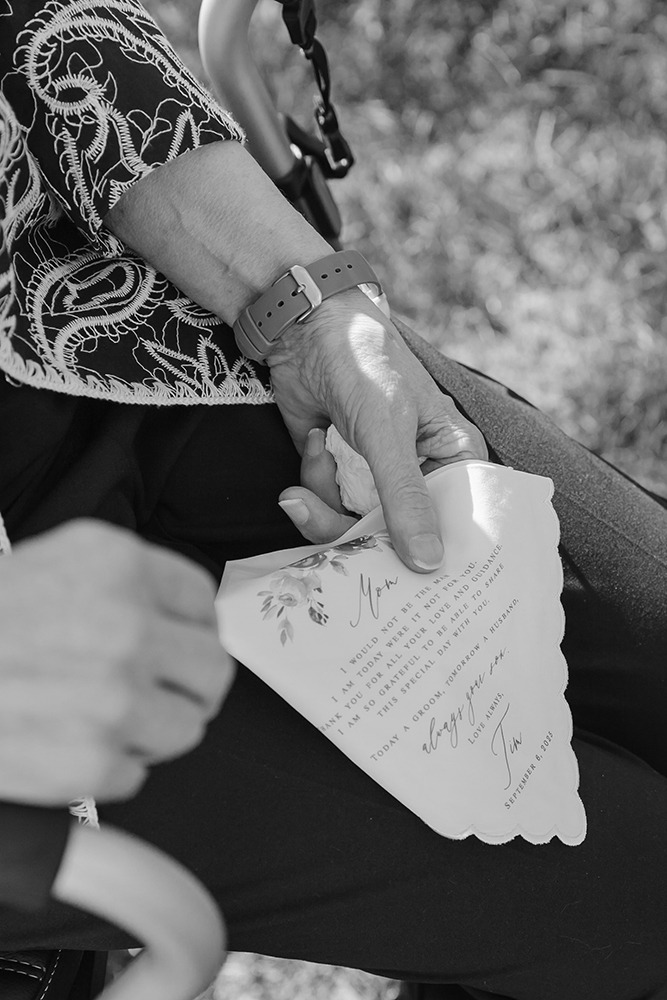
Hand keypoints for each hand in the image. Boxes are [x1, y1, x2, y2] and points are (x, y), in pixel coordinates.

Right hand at [0, 520, 234, 805]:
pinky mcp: (94, 762)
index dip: (192, 631)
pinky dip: (108, 766)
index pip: (203, 604)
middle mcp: (127, 625)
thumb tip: (186, 621)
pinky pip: (138, 772)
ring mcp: (115, 697)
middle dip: (187, 685)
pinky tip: (66, 741)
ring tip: (98, 716)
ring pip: (186, 727)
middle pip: (212, 669)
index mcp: (118, 564)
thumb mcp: (54, 566)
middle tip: (158, 691)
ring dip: (151, 729)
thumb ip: (126, 584)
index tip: (180, 644)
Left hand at [269, 289, 487, 568]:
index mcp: (453, 460)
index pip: (457, 527)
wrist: (302, 328)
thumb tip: (428, 564)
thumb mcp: (387, 431)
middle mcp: (419, 476)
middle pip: (397, 538)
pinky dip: (312, 479)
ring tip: (317, 451)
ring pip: (355, 529)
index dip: (434, 555)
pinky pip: (326, 509)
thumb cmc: (364, 362)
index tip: (406, 581)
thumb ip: (404, 497)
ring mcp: (376, 480)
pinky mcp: (338, 477)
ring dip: (324, 497)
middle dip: (353, 528)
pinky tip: (312, 440)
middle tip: (321, 516)